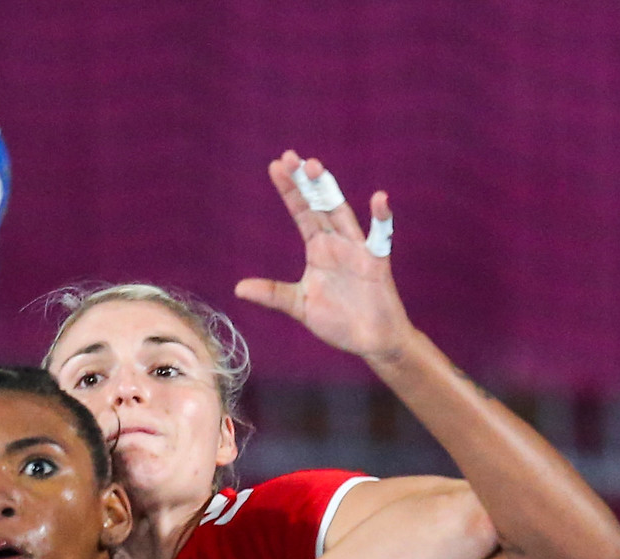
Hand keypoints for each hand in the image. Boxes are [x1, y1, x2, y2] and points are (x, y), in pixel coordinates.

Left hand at [234, 151, 414, 364]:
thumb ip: (272, 294)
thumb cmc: (338, 320)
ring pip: (341, 212)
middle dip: (305, 181)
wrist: (369, 340)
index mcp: (318, 248)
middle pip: (319, 203)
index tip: (276, 165)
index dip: (289, 190)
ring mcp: (357, 249)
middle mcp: (337, 242)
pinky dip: (381, 218)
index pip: (301, 211)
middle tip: (290, 156)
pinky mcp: (376, 262)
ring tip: (315, 166)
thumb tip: (238, 288)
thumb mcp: (298, 305)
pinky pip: (380, 236)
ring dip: (329, 189)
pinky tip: (379, 198)